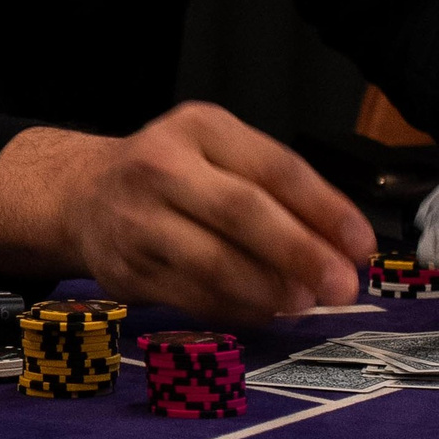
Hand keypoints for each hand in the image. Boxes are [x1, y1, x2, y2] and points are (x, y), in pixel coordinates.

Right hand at [0, 105, 373, 324]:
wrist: (79, 195)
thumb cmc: (170, 174)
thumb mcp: (218, 153)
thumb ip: (275, 188)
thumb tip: (340, 248)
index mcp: (198, 128)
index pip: (273, 167)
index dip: (324, 209)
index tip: (360, 246)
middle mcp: (159, 167)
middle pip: (241, 212)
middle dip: (299, 254)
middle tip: (340, 287)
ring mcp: (135, 220)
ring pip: (213, 263)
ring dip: (269, 290)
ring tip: (302, 302)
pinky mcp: (123, 269)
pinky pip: (190, 296)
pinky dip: (235, 309)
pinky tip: (262, 310)